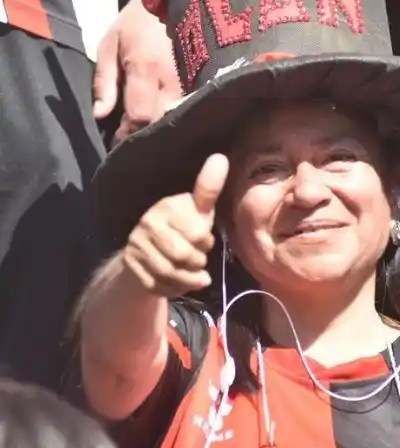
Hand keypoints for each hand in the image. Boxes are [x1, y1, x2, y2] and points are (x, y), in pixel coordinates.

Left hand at [93, 0, 181, 142]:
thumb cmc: (133, 24)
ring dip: (159, 122)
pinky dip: (173, 113)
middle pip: (160, 120)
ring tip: (146, 120)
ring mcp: (189, 80)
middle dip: (144, 129)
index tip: (119, 135)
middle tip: (130, 129)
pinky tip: (163, 111)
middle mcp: (171, 79)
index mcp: (145, 70)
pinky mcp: (198, 79)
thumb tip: (100, 114)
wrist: (167, 1)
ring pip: (176, 115)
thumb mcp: (108, 46)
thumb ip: (104, 81)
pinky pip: (186, 105)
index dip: (129, 131)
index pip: (141, 115)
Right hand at [121, 154, 228, 298]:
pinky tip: (177, 282)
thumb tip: (221, 158)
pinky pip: (160, 287)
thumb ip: (209, 188)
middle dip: (198, 262)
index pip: (198, 234)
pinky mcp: (130, 268)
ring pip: (173, 274)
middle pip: (186, 256)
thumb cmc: (181, 229)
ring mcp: (135, 247)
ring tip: (193, 274)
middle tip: (198, 259)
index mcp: (165, 207)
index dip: (205, 242)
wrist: (146, 254)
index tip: (202, 239)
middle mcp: (146, 224)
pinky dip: (174, 289)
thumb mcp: (198, 210)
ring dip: (189, 279)